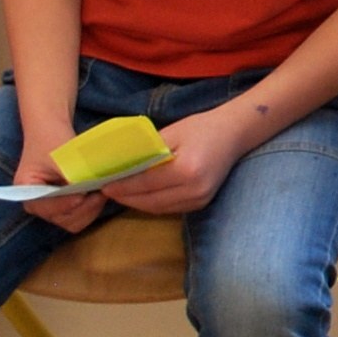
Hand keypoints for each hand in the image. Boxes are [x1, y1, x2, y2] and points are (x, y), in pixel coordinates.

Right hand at [12, 127, 107, 234]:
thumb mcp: (61, 156)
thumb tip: (88, 191)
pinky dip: (91, 208)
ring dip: (90, 209)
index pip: (47, 207)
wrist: (52, 131)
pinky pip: (80, 216)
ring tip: (101, 192)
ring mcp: (51, 208)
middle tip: (100, 193)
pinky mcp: (65, 207)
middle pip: (62, 219)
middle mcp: (37, 205)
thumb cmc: (52, 140)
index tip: (82, 195)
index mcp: (27, 192)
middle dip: (82, 208)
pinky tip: (100, 194)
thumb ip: (71, 175)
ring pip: (73, 221)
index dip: (66, 204)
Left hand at [108, 106, 255, 217]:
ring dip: (137, 203)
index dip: (123, 186)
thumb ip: (147, 151)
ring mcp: (200, 199)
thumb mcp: (171, 133)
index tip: (104, 185)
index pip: (146, 183)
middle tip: (106, 191)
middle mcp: (195, 189)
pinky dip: (152, 204)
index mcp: (187, 170)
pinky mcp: (202, 203)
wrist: (234, 134)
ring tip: (119, 195)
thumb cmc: (201, 128)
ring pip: (159, 208)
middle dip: (126, 198)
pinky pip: (170, 208)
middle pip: (151, 201)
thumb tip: (120, 165)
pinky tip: (139, 196)